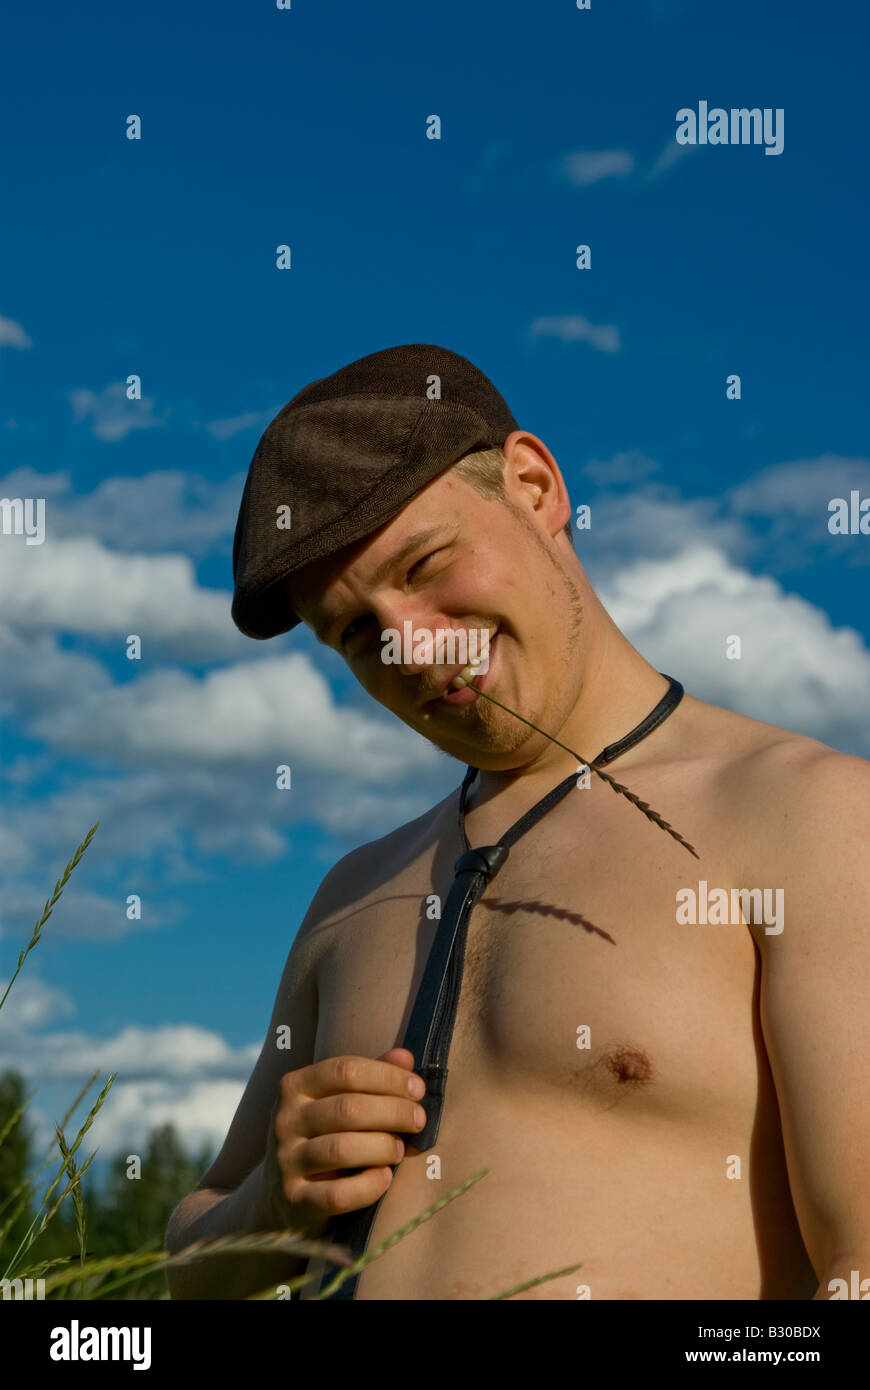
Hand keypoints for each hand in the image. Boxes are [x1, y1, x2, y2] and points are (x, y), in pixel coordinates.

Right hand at [263, 1048, 424, 1233]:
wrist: (282, 1192)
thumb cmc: (323, 1135)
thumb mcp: (339, 1100)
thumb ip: (371, 1078)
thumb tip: (405, 1058)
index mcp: (296, 1086)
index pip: (346, 1070)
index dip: (388, 1077)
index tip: (418, 1089)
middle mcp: (285, 1120)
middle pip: (348, 1108)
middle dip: (393, 1112)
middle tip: (418, 1120)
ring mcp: (285, 1161)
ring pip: (342, 1149)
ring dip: (382, 1147)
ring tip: (400, 1150)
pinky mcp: (293, 1200)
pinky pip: (337, 1195)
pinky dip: (369, 1186)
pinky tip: (385, 1178)